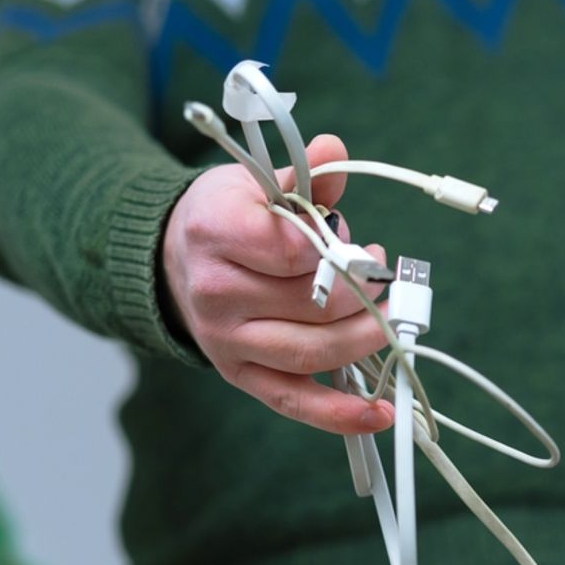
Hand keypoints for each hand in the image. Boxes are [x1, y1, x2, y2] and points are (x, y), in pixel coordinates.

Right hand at [163, 134, 393, 433]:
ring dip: (368, 335)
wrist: (173, 259)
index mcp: (215, 232)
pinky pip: (295, 401)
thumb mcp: (256, 182)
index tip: (358, 240)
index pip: (293, 249)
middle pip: (314, 303)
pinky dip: (340, 413)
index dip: (336, 246)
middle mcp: (215, 292)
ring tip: (391, 313)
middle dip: (365, 289)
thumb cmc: (226, 216)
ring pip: (315, 350)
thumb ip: (304, 175)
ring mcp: (227, 340)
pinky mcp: (241, 375)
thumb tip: (336, 150)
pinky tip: (381, 412)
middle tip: (384, 272)